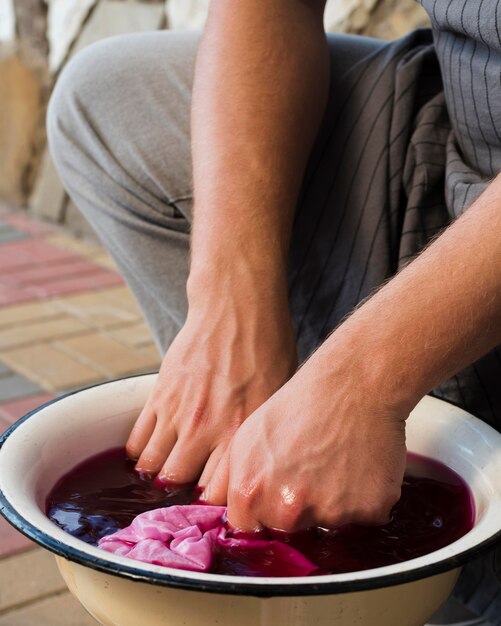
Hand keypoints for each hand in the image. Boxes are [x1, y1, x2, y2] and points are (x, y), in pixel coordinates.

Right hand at [126, 276, 296, 486]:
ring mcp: (179, 412)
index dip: (216, 502)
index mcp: (242, 431)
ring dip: (159, 473)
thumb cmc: (267, 348)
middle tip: (191, 482)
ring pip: (154, 467)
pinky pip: (137, 440)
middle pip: (180, 483)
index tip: (217, 498)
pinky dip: (141, 452)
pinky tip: (154, 447)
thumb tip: (259, 464)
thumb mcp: (280, 395)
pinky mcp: (159, 394)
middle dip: (184, 490)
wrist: (236, 308)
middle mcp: (207, 427)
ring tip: (169, 468)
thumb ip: (263, 434)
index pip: (218, 493)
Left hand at [204, 330, 407, 530]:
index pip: (250, 528)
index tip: (274, 487)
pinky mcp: (370, 510)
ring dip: (332, 502)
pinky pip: (364, 516)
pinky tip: (357, 463)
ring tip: (334, 459)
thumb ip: (228, 479)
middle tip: (309, 466)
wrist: (353, 383)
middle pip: (289, 530)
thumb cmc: (301, 404)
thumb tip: (219, 507)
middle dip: (296, 507)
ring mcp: (331, 513)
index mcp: (252, 493)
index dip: (262, 508)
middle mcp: (289, 510)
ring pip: (328, 524)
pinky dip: (364, 496)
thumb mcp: (246, 436)